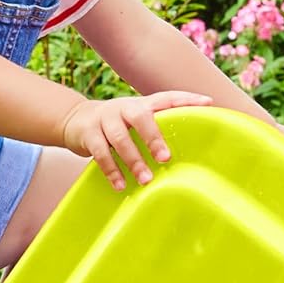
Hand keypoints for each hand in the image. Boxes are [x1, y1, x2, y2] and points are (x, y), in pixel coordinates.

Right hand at [60, 90, 212, 190]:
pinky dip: (111, 170)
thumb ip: (156, 128)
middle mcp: (124, 108)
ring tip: (145, 179)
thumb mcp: (135, 119)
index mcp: (141, 103)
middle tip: (166, 158)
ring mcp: (105, 119)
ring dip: (133, 160)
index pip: (167, 98)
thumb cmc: (117, 124)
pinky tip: (120, 185)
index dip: (187, 99)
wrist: (75, 120)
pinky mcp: (89, 133)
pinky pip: (100, 153)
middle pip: (141, 116)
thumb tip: (189, 150)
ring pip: (120, 138)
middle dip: (154, 137)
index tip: (208, 103)